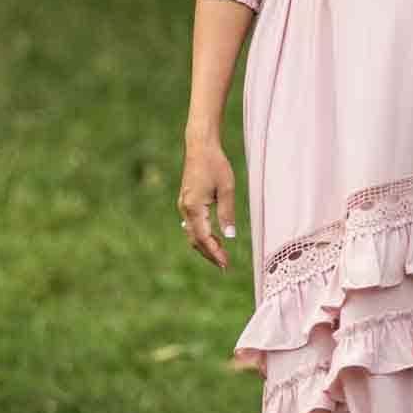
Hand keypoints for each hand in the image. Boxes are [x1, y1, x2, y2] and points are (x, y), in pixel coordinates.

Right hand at [177, 139, 238, 268]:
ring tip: (221, 255)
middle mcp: (185, 209)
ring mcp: (184, 205)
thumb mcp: (226, 188)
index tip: (226, 265)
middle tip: (225, 265)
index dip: (215, 253)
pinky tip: (212, 238)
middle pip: (196, 240)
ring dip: (206, 246)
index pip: (204, 238)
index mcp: (194, 207)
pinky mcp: (186, 201)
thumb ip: (227, 213)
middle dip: (210, 253)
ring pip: (192, 234)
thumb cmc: (215, 164)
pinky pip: (192, 225)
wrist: (200, 146)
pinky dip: (201, 235)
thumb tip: (229, 236)